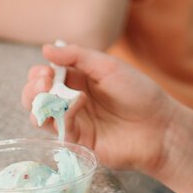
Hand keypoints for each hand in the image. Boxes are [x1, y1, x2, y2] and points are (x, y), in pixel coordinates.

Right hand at [21, 43, 180, 176]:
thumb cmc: (139, 92)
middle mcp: (73, 99)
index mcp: (79, 78)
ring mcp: (75, 121)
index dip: (39, 73)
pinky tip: (76, 106)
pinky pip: (57, 130)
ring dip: (38, 104)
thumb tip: (45, 49)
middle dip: (33, 89)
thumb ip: (76, 56)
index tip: (45, 72)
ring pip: (41, 115)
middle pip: (38, 96)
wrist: (159, 127)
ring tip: (47, 95)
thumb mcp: (107, 66)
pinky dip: (61, 116)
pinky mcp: (78, 142)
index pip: (47, 75)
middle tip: (42, 83)